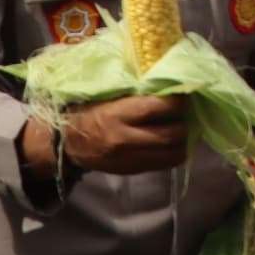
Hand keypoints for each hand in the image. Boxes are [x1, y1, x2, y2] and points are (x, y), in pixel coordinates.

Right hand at [61, 92, 191, 175]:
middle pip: (172, 133)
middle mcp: (126, 139)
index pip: (159, 108)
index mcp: (118, 115)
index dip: (177, 100)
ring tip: (183, 126)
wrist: (68, 144)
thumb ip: (134, 93)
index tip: (183, 92)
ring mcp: (131, 159)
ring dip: (185, 140)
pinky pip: (165, 164)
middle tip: (186, 111)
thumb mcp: (106, 96)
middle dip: (185, 121)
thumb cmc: (87, 112)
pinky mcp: (134, 171)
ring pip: (173, 153)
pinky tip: (173, 142)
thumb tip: (165, 83)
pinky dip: (175, 152)